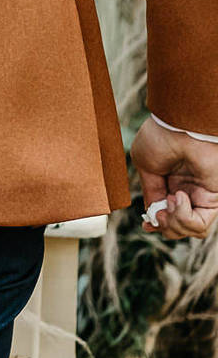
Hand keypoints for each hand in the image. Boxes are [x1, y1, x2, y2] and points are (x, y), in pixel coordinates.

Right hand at [131, 119, 217, 239]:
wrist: (179, 127)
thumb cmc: (160, 139)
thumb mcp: (146, 168)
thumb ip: (152, 193)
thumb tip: (155, 215)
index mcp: (170, 183)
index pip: (166, 214)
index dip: (156, 224)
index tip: (146, 225)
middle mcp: (186, 191)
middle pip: (177, 227)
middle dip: (164, 226)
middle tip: (158, 214)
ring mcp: (200, 196)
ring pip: (189, 230)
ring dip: (173, 223)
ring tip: (170, 200)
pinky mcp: (213, 199)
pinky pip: (200, 224)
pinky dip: (185, 218)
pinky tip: (178, 197)